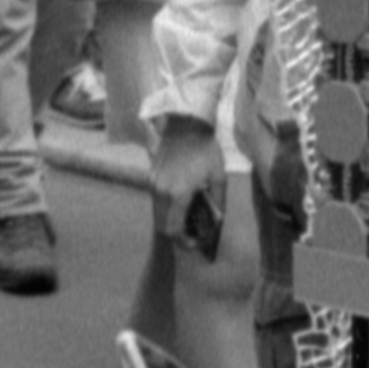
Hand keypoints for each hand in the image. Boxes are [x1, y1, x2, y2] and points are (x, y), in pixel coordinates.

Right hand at [146, 116, 225, 243]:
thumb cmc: (205, 149)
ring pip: (157, 214)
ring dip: (169, 221)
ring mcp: (153, 183)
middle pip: (162, 226)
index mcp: (177, 194)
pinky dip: (165, 208)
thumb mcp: (218, 176)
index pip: (174, 230)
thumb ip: (218, 201)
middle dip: (176, 235)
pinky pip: (155, 200)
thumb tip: (217, 220)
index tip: (195, 243)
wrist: (186, 124)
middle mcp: (161, 191)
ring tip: (187, 219)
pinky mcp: (150, 176)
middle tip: (192, 235)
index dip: (184, 242)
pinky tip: (180, 202)